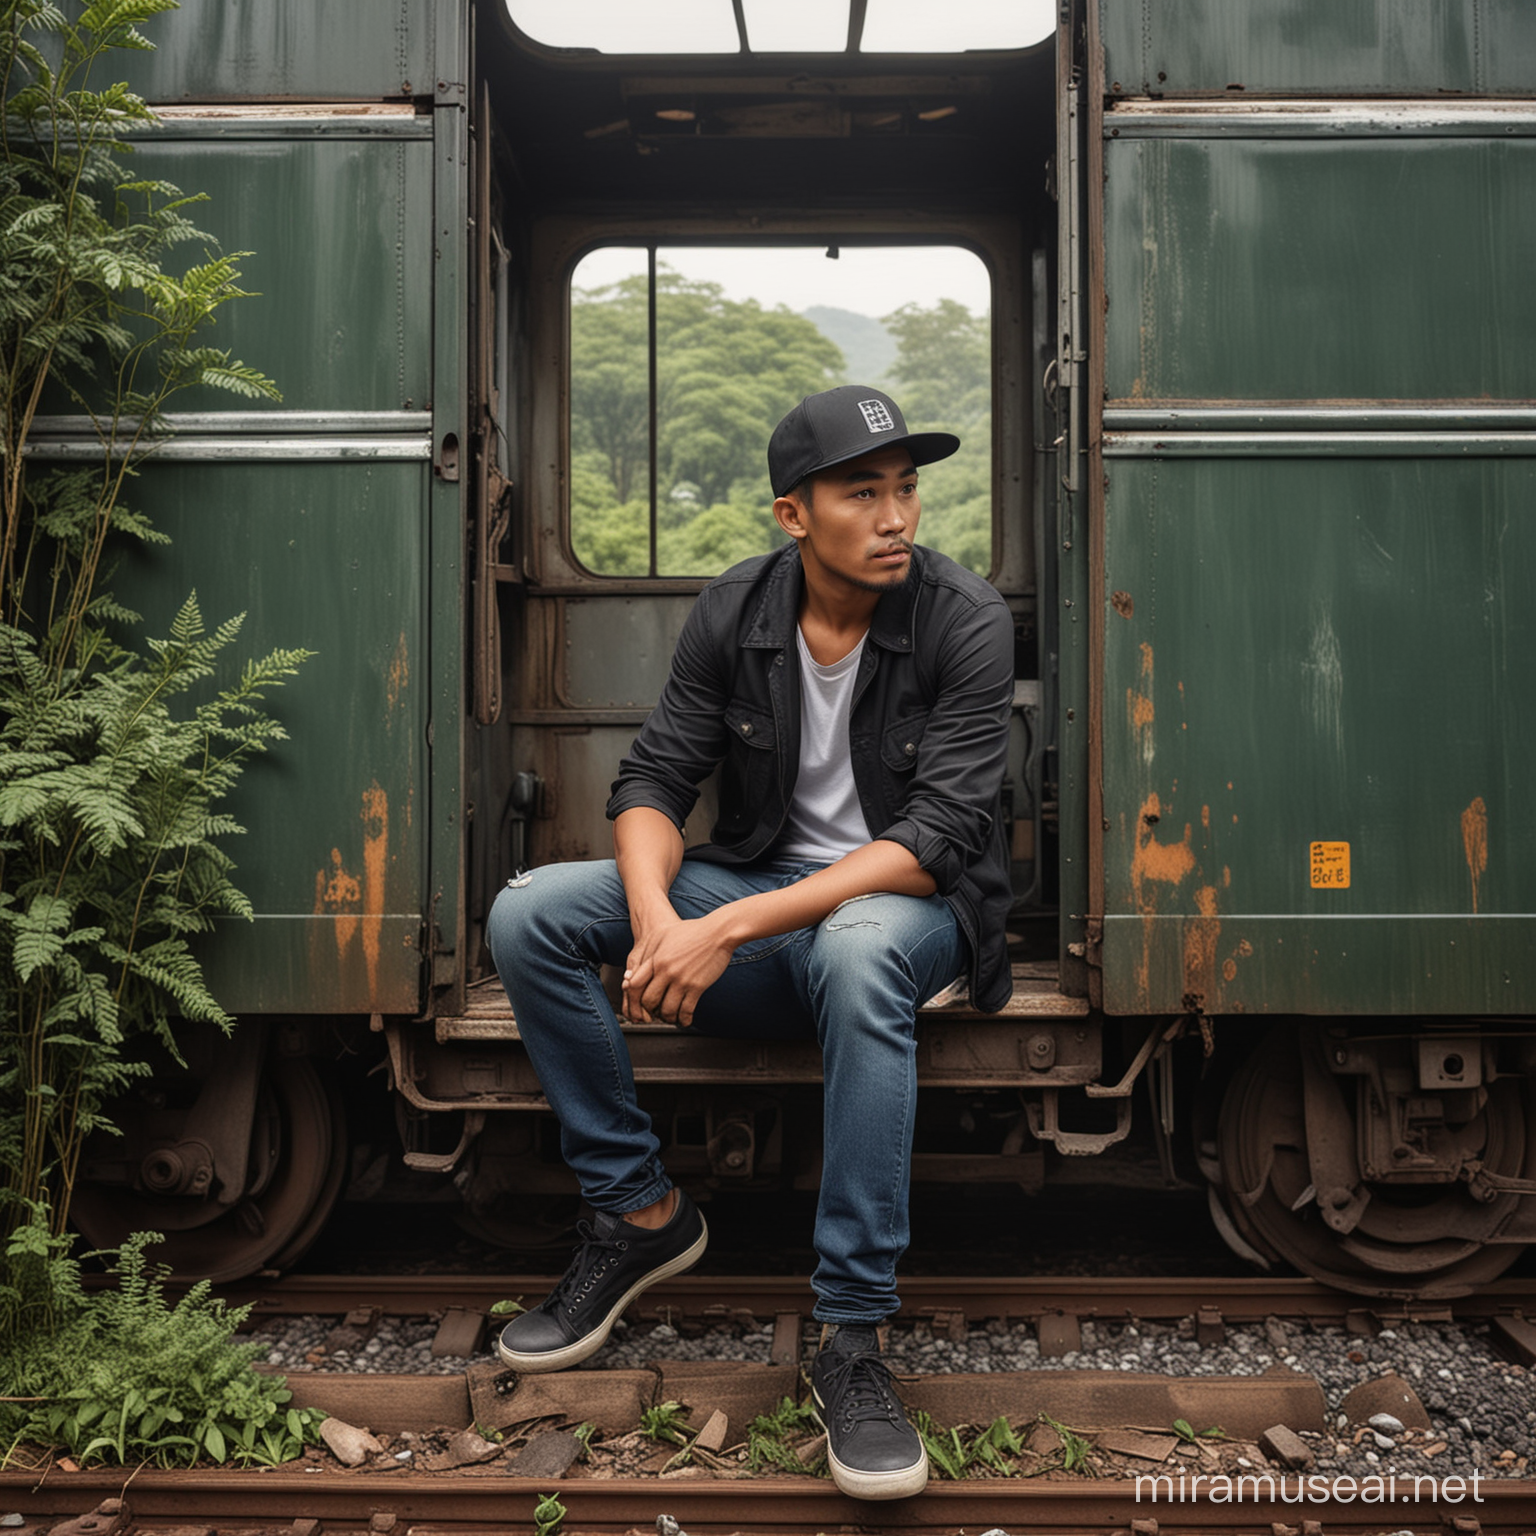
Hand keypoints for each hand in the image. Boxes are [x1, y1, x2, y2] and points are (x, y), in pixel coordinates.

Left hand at [622, 911, 734, 1026]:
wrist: (718, 933)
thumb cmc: (692, 932)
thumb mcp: (665, 937)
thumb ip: (650, 954)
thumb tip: (635, 971)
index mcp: (656, 959)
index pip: (634, 985)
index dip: (633, 998)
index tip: (638, 1002)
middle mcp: (666, 971)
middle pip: (648, 1001)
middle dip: (649, 1011)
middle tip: (654, 1013)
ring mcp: (682, 980)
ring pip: (667, 1010)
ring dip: (667, 1018)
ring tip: (670, 1017)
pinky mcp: (697, 987)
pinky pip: (686, 1010)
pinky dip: (683, 1019)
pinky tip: (685, 1020)